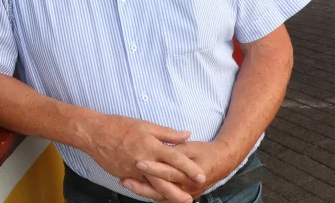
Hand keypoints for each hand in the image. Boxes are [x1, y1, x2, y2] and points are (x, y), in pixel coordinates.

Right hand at [77, 115, 205, 200]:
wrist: (93, 134)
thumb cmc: (118, 126)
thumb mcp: (145, 125)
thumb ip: (167, 133)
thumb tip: (187, 134)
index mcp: (150, 146)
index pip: (175, 158)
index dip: (189, 168)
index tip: (201, 176)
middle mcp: (143, 161)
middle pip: (164, 180)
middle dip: (178, 191)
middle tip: (191, 199)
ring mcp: (132, 170)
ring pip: (152, 187)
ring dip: (166, 195)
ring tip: (177, 200)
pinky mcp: (124, 175)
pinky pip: (139, 185)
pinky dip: (149, 190)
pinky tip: (157, 194)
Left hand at [121, 140, 238, 200]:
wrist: (221, 162)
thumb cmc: (204, 152)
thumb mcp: (189, 148)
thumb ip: (173, 150)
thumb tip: (157, 147)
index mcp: (190, 174)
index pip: (169, 172)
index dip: (154, 167)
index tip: (139, 162)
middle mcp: (187, 188)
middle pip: (161, 189)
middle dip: (142, 185)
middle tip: (125, 179)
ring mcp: (184, 194)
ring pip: (160, 196)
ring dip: (142, 190)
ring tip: (124, 182)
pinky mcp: (180, 196)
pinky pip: (162, 197)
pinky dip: (148, 193)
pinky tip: (134, 187)